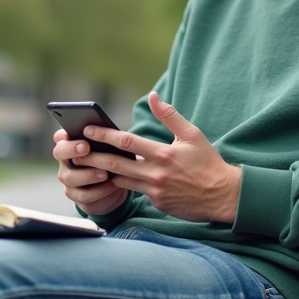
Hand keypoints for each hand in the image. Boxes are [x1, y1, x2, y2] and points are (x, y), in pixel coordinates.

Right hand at [53, 128, 129, 215]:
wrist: (114, 183)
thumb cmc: (109, 157)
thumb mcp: (107, 146)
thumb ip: (102, 138)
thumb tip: (107, 131)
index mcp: (70, 143)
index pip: (59, 136)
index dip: (65, 136)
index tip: (80, 137)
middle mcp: (65, 160)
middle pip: (59, 153)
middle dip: (72, 150)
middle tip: (86, 148)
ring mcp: (68, 178)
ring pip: (71, 177)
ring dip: (89, 175)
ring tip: (106, 173)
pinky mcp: (76, 195)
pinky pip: (84, 195)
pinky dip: (100, 191)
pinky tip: (112, 185)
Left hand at [77, 92, 241, 223]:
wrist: (223, 195)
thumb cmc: (208, 162)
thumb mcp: (192, 134)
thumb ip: (169, 115)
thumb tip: (153, 96)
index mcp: (163, 154)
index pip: (126, 142)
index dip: (103, 135)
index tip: (87, 130)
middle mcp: (156, 173)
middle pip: (115, 164)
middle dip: (92, 156)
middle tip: (75, 151)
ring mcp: (155, 190)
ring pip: (120, 180)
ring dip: (102, 172)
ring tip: (84, 165)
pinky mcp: (157, 203)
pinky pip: (134, 191)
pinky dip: (121, 184)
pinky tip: (108, 178)